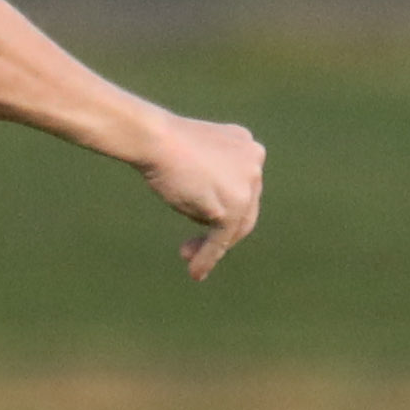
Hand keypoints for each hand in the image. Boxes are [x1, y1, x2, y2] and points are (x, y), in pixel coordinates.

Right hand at [133, 111, 265, 277]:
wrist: (155, 139)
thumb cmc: (164, 145)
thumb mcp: (199, 157)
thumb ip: (213, 176)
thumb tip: (213, 212)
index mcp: (247, 146)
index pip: (242, 187)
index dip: (222, 208)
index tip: (201, 221)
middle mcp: (254, 162)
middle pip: (243, 209)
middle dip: (219, 230)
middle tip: (189, 247)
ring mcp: (247, 184)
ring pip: (234, 227)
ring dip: (212, 247)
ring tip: (188, 258)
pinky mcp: (234, 206)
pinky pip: (222, 240)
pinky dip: (208, 256)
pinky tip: (196, 270)